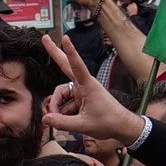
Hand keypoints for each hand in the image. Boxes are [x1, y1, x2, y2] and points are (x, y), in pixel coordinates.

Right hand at [41, 30, 144, 151]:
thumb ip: (62, 123)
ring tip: (55, 119)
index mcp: (88, 85)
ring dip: (56, 105)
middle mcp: (84, 85)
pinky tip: (62, 120)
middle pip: (65, 66)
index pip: (77, 65)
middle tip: (44, 38)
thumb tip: (45, 118)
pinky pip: (65, 102)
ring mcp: (81, 91)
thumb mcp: (84, 125)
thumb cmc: (108, 122)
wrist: (121, 127)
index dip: (70, 51)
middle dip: (54, 53)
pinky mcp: (81, 99)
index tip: (65, 38)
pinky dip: (61, 111)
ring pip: (61, 93)